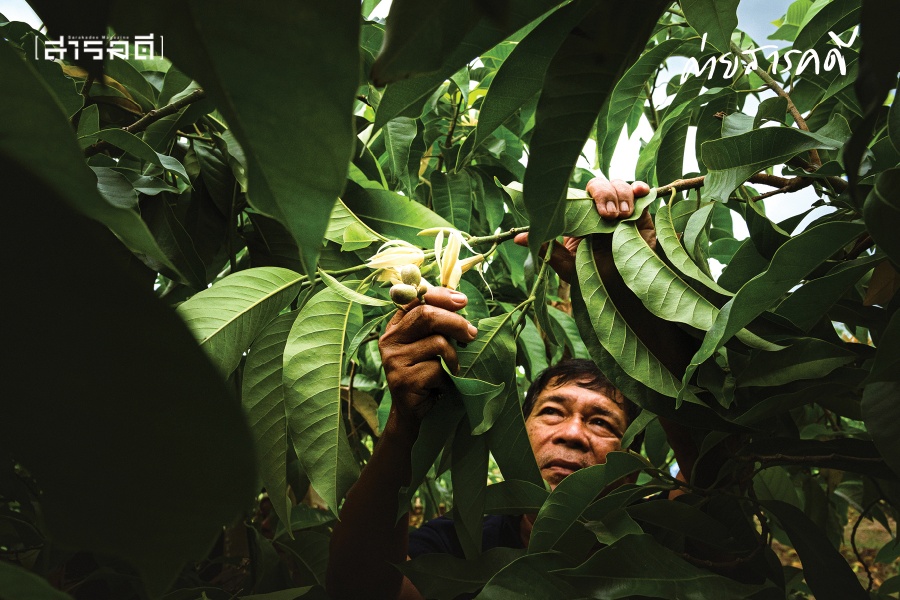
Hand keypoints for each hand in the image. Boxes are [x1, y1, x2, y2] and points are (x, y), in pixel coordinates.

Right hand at [379, 287, 477, 421]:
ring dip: (454, 357)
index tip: (463, 301)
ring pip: (437, 343)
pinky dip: (447, 377)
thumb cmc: (426, 373)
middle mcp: (389, 340)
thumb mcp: (429, 344)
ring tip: (452, 368)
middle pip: (427, 316)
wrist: (412, 411)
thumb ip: (437, 323)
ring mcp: (393, 360)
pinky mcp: (403, 380)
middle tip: (472, 334)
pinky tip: (441, 385)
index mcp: (395, 326)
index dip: (441, 296)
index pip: (416, 299)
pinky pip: (437, 368)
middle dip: (456, 322)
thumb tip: (461, 300)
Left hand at [514, 174, 651, 283]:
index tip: (586, 204)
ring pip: (620, 186)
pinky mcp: (641, 215)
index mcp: (580, 219)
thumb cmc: (595, 280)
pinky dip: (640, 188)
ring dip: (621, 194)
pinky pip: (641, 194)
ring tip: (621, 216)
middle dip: (603, 193)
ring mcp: (621, 212)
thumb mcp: (568, 266)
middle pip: (599, 186)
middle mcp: (599, 212)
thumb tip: (517, 238)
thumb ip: (546, 249)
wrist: (625, 294)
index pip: (578, 195)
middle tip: (607, 215)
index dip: (582, 193)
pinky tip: (641, 190)